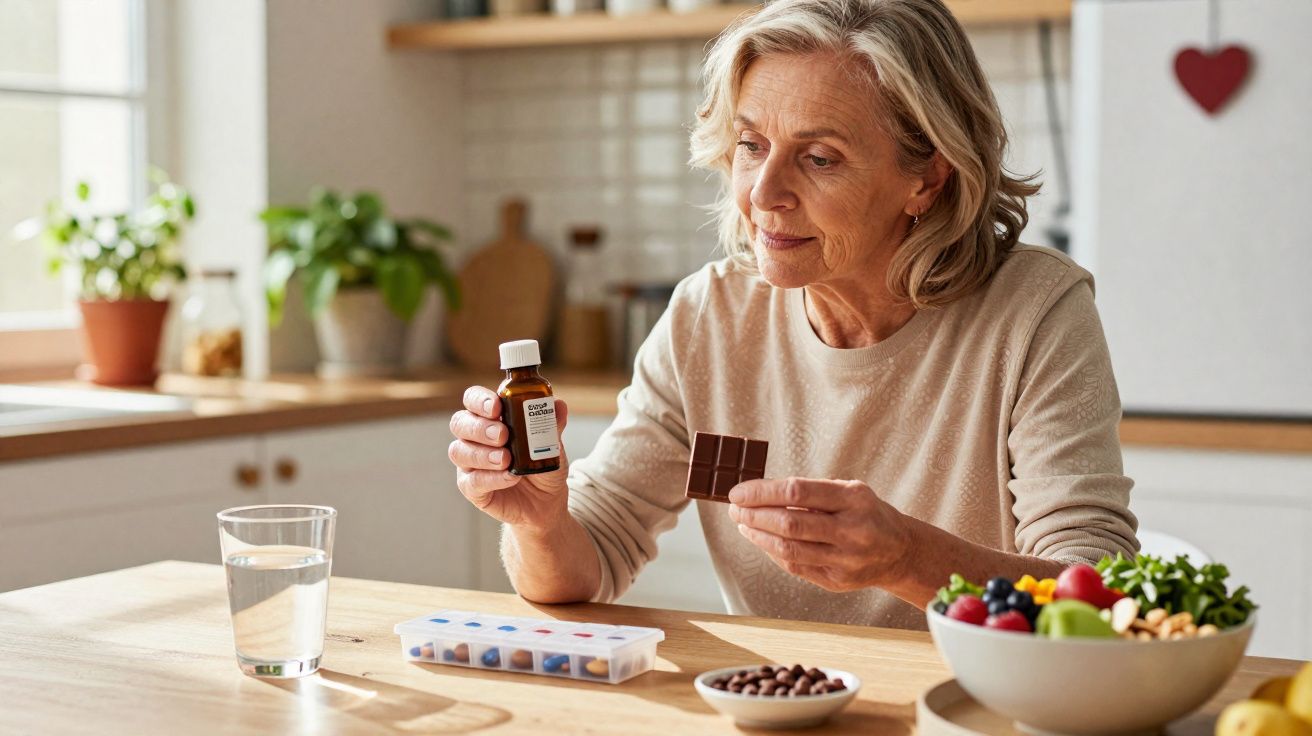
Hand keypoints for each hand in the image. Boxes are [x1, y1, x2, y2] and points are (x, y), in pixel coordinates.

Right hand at [447, 386, 569, 531]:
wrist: (546, 501)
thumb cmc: (542, 465)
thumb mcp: (552, 444)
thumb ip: (551, 424)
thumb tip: (558, 405)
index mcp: (491, 418)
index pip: (473, 400)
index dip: (480, 400)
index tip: (497, 406)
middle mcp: (474, 438)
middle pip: (460, 423)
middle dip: (480, 427)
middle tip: (503, 435)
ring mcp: (470, 463)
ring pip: (459, 452)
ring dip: (483, 454)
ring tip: (506, 459)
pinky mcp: (471, 488)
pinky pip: (472, 481)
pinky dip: (491, 478)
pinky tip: (510, 477)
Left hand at [727, 478, 912, 592]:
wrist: (900, 552)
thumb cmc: (865, 514)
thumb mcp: (849, 491)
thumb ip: (811, 492)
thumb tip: (760, 493)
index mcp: (854, 499)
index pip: (797, 492)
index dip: (762, 492)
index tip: (738, 492)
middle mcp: (852, 530)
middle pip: (790, 523)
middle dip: (754, 515)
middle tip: (735, 509)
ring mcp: (845, 559)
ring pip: (789, 549)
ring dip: (758, 536)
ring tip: (743, 524)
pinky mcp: (837, 581)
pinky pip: (796, 566)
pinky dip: (773, 552)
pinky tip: (761, 540)